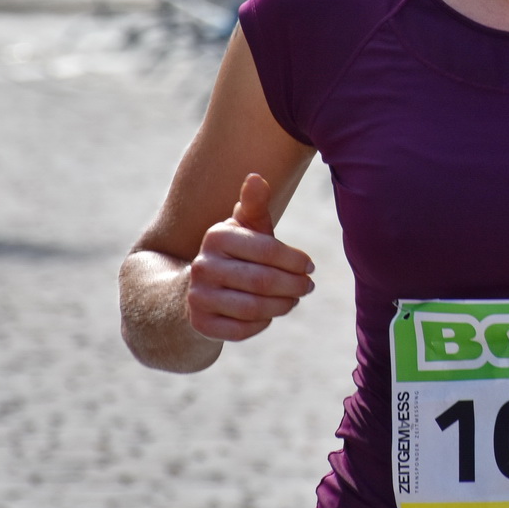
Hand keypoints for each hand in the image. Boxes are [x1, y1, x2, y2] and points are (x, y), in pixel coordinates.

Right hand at [186, 173, 315, 342]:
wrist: (202, 288)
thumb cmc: (238, 252)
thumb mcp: (247, 227)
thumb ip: (254, 204)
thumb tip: (256, 177)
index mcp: (217, 235)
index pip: (268, 250)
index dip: (295, 260)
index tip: (311, 266)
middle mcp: (202, 265)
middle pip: (263, 282)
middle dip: (293, 286)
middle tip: (308, 286)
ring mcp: (197, 296)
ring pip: (253, 308)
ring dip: (282, 306)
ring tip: (293, 300)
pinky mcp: (199, 323)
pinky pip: (240, 329)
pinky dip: (261, 324)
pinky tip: (269, 314)